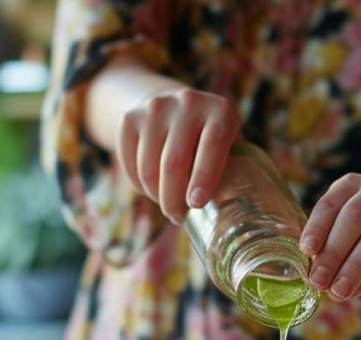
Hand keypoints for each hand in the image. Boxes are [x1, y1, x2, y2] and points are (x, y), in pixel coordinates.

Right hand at [115, 88, 240, 222]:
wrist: (172, 106)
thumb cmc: (208, 139)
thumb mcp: (227, 145)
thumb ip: (230, 170)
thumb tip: (226, 213)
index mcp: (220, 110)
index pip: (212, 143)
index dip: (204, 176)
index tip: (196, 204)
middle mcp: (188, 102)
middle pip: (174, 162)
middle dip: (173, 199)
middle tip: (177, 217)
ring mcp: (155, 107)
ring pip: (148, 168)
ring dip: (155, 195)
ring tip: (166, 202)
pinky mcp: (130, 118)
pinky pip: (129, 164)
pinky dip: (138, 185)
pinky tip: (151, 188)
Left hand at [300, 173, 360, 300]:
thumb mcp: (354, 215)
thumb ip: (334, 236)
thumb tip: (313, 272)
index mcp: (352, 184)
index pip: (331, 203)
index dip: (317, 227)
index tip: (306, 251)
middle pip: (355, 217)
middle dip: (334, 251)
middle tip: (318, 281)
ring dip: (355, 265)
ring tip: (337, 291)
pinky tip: (357, 291)